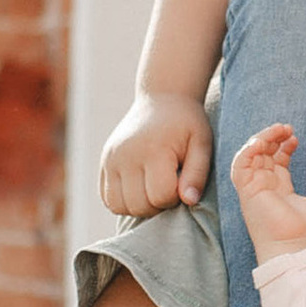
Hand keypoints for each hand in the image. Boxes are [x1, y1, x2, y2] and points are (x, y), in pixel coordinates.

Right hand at [100, 89, 213, 217]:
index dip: (175, 197)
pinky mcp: (104, 162)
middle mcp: (127, 155)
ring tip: (153, 190)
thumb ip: (197, 174)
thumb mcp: (201, 144)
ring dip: (139, 207)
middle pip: (139, 205)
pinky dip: (123, 202)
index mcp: (153, 150)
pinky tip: (139, 190)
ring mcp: (111, 159)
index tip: (182, 182)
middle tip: (169, 187)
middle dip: (158, 205)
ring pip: (118, 207)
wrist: (162, 100)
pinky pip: (107, 199)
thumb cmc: (187, 124)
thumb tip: (189, 201)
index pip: (160, 196)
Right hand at [228, 123, 305, 261]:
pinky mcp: (246, 190)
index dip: (283, 144)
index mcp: (278, 186)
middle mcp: (263, 184)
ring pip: (250, 154)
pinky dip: (248, 150)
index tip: (295, 138)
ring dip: (262, 138)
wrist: (292, 247)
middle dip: (272, 136)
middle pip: (262, 152)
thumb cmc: (303, 232)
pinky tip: (262, 142)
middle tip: (287, 128)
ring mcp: (253, 186)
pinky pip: (240, 164)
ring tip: (278, 129)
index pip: (275, 158)